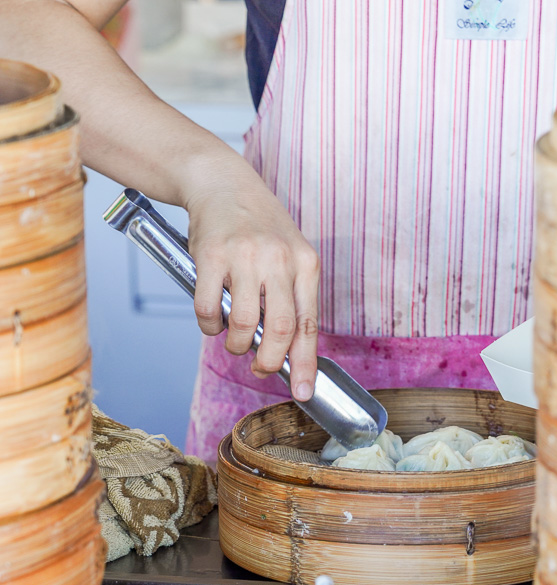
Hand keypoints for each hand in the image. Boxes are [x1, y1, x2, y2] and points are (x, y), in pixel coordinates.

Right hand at [183, 159, 319, 401]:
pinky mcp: (211, 255)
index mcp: (305, 264)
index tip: (305, 392)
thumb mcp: (288, 255)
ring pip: (244, 323)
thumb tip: (287, 351)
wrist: (223, 183)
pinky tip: (212, 320)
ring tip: (234, 341)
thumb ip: (290, 297)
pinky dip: (209, 325)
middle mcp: (279, 260)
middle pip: (280, 328)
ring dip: (236, 344)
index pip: (309, 323)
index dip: (307, 363)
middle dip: (270, 361)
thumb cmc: (259, 228)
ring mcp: (245, 257)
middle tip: (262, 369)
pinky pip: (210, 307)